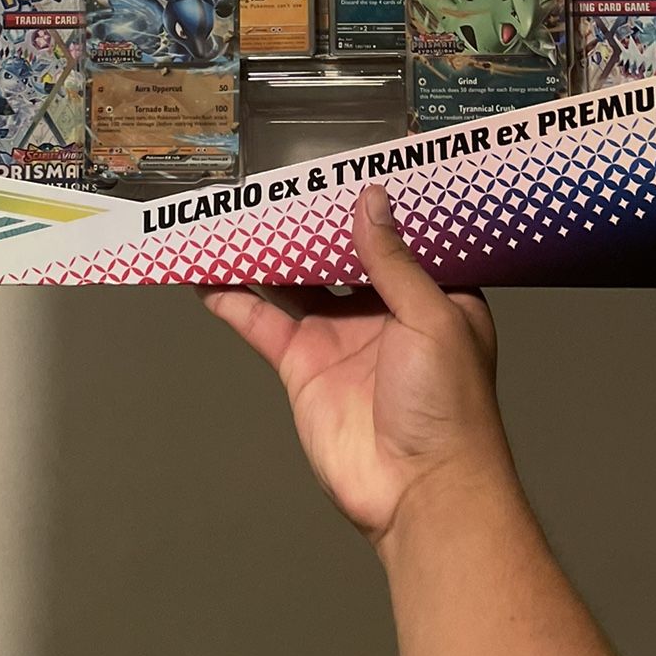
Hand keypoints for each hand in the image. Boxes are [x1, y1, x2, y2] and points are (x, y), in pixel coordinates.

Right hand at [203, 185, 513, 554]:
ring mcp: (340, 337)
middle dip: (311, 222)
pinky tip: (207, 274)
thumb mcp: (433, 317)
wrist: (419, 491)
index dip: (374, 204)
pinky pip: (263, 323)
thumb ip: (393, 260)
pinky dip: (234, 299)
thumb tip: (369, 198)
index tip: (346, 165)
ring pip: (296, 282)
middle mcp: (384, 311)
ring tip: (232, 215)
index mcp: (431, 295)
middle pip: (340, 254)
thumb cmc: (449, 404)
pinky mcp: (303, 366)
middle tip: (278, 180)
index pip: (399, 237)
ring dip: (267, 253)